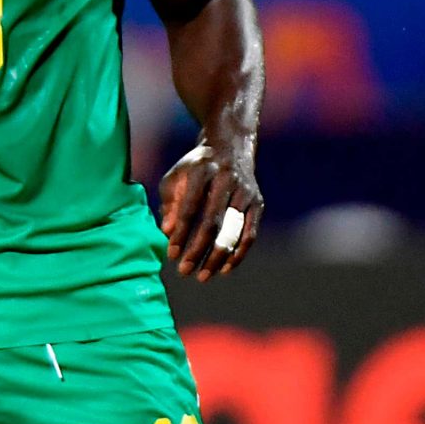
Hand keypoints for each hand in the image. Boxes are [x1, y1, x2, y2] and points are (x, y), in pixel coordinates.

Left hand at [158, 139, 263, 280]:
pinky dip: (238, 253)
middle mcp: (227, 180)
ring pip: (233, 231)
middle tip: (184, 270)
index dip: (181, 233)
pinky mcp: (258, 203)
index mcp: (202, 170)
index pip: (190, 207)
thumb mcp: (176, 177)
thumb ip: (169, 203)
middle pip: (212, 222)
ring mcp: (246, 192)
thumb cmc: (195, 167)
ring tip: (203, 276)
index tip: (171, 254)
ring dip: (218, 256)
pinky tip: (225, 269)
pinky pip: (250, 233)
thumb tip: (166, 232)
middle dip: (197, 249)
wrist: (231, 147)